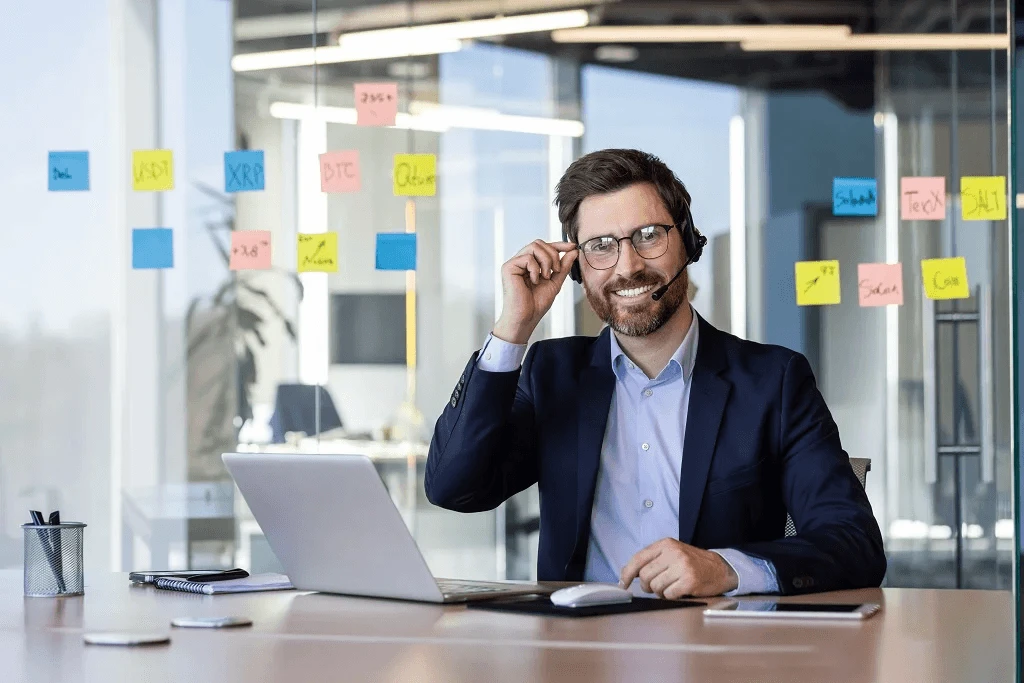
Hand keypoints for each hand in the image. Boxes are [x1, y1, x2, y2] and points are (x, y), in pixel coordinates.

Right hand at [492, 240, 578, 343]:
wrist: (526, 318)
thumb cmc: (536, 304)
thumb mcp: (555, 282)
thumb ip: (563, 267)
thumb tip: (573, 251)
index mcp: (530, 264)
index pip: (544, 247)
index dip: (559, 244)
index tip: (572, 247)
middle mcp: (521, 261)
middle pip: (539, 243)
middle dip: (553, 254)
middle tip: (557, 271)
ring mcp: (514, 263)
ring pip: (534, 246)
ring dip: (546, 261)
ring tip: (546, 277)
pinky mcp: (508, 267)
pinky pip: (528, 258)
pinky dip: (536, 269)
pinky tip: (534, 281)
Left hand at [619, 538, 737, 598]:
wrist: (720, 568)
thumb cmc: (692, 563)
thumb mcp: (672, 553)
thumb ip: (651, 560)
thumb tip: (626, 573)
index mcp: (666, 544)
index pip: (638, 558)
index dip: (627, 573)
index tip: (623, 583)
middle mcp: (673, 553)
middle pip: (645, 575)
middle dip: (647, 585)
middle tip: (656, 586)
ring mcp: (682, 566)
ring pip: (656, 587)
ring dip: (660, 592)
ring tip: (670, 587)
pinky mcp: (689, 581)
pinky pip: (668, 595)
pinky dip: (670, 596)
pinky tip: (678, 591)